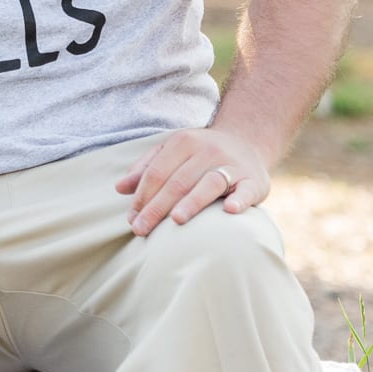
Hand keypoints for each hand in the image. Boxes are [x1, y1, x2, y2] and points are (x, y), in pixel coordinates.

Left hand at [116, 127, 270, 237]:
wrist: (246, 141)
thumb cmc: (200, 154)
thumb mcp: (173, 152)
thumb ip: (146, 168)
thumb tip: (119, 188)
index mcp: (183, 142)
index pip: (157, 172)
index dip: (142, 196)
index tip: (131, 219)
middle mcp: (207, 150)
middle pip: (178, 181)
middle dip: (157, 207)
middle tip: (141, 230)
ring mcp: (231, 164)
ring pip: (209, 183)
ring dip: (192, 201)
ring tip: (176, 220)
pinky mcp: (253, 180)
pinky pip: (246, 190)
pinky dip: (239, 199)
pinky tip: (229, 210)